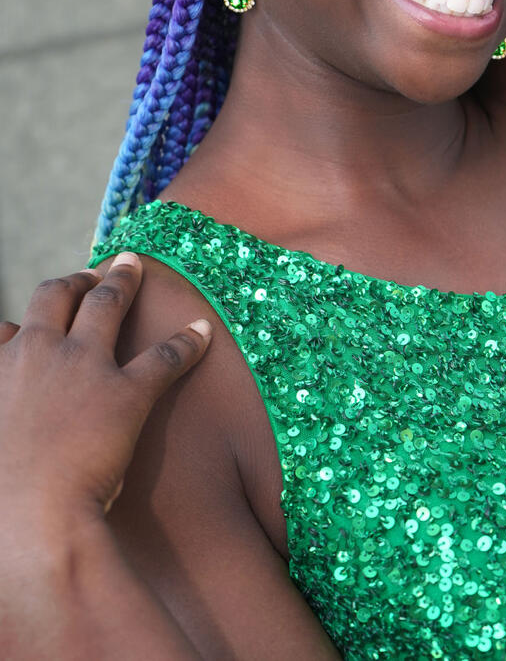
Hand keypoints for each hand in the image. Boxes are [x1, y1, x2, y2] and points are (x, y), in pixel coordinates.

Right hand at [0, 252, 211, 519]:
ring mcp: (84, 368)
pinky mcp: (128, 393)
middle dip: (76, 280)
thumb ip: (1, 408)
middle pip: (58, 296)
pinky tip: (205, 330)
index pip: (12, 330)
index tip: (40, 315)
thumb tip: (6, 399)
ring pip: (107, 305)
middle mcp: (38, 353)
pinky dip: (189, 341)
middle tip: (91, 273)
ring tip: (134, 263)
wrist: (24, 523)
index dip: (31, 319)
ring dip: (123, 280)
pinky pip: (166, 357)